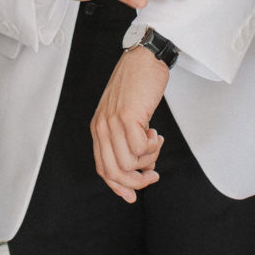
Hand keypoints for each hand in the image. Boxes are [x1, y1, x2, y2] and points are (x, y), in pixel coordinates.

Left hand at [92, 46, 169, 201]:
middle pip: (114, 171)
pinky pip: (140, 148)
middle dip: (135, 182)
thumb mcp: (124, 114)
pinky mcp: (127, 116)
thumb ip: (125, 137)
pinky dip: (152, 147)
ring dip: (148, 161)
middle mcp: (101, 127)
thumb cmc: (137, 84)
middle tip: (152, 175)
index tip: (132, 196)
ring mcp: (113, 122)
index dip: (118, 186)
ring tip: (156, 145)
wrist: (143, 58)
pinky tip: (155, 134)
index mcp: (98, 129)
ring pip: (128, 163)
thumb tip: (140, 164)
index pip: (103, 168)